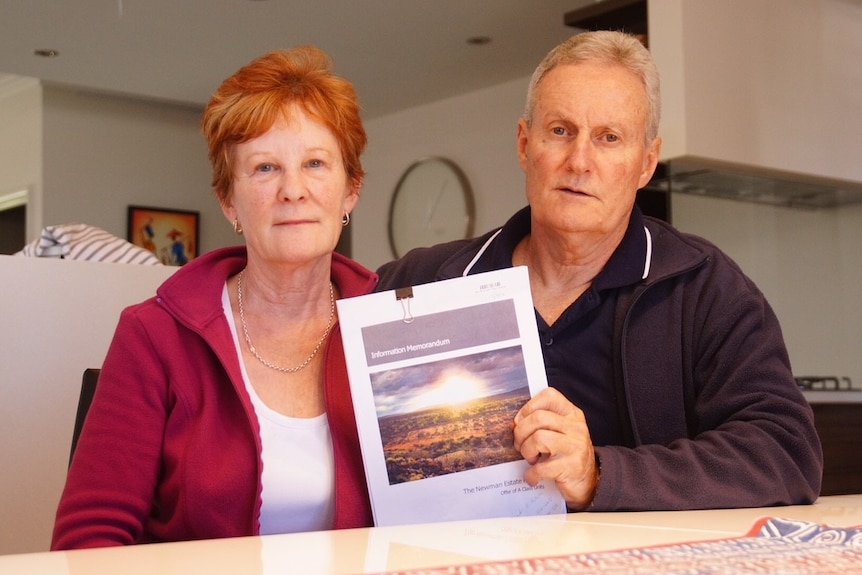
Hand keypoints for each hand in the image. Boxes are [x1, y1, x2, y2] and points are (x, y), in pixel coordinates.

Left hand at [513, 387, 598, 509]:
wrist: (588, 480)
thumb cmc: (566, 453)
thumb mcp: (560, 431)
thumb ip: (542, 422)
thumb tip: (514, 423)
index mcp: (571, 414)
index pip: (549, 396)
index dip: (528, 407)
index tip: (520, 421)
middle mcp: (576, 426)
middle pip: (538, 418)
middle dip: (521, 432)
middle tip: (520, 444)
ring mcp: (576, 446)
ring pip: (539, 438)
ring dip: (526, 451)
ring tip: (530, 458)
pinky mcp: (572, 466)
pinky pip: (542, 467)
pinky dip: (531, 474)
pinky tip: (532, 476)